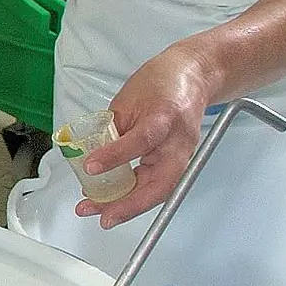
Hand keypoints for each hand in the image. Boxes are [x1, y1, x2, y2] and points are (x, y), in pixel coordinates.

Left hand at [75, 45, 214, 228]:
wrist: (194, 76)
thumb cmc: (164, 80)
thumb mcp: (129, 98)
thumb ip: (114, 127)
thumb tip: (92, 153)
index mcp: (166, 117)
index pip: (142, 141)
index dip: (115, 156)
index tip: (91, 166)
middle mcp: (179, 142)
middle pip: (157, 182)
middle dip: (125, 204)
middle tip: (95, 209)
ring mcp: (182, 156)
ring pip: (157, 191)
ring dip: (127, 206)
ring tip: (96, 209)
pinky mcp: (178, 163)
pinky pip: (156, 185)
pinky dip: (134, 195)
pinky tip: (112, 199)